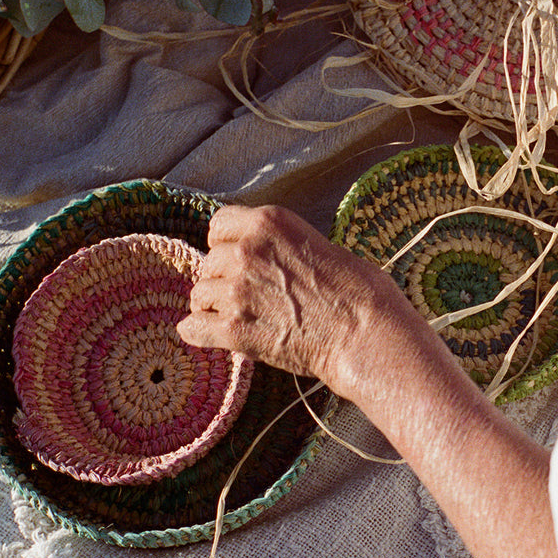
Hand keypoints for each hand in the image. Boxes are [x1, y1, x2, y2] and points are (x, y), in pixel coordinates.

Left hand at [177, 204, 428, 396]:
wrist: (365, 333)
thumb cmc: (358, 291)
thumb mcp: (321, 245)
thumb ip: (283, 246)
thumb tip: (270, 259)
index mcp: (270, 222)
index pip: (218, 224)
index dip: (225, 243)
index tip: (236, 258)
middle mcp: (247, 250)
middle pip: (208, 261)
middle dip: (222, 278)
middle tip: (246, 295)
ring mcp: (237, 290)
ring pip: (199, 294)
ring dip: (214, 306)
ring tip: (239, 317)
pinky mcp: (233, 329)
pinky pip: (192, 328)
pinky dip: (199, 332)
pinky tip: (214, 335)